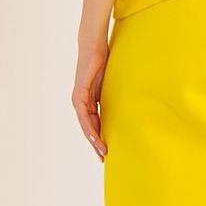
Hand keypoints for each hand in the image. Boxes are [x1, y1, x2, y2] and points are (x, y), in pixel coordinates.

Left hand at [72, 42, 108, 161]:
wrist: (93, 46)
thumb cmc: (103, 62)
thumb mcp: (110, 84)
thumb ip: (113, 96)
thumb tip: (127, 106)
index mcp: (89, 101)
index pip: (94, 124)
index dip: (100, 138)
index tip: (107, 151)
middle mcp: (81, 102)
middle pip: (89, 128)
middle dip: (97, 144)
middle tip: (104, 158)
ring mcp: (78, 99)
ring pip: (85, 125)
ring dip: (93, 139)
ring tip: (102, 152)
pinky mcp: (79, 94)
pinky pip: (84, 115)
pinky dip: (90, 127)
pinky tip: (96, 137)